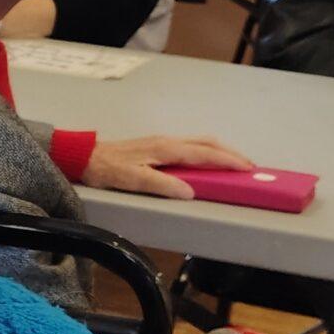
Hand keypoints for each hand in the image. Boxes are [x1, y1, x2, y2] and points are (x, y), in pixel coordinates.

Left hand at [82, 134, 253, 200]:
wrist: (84, 156)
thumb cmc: (107, 169)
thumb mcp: (132, 180)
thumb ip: (161, 185)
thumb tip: (189, 191)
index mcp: (165, 149)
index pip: (205, 154)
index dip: (227, 161)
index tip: (246, 169)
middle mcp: (168, 141)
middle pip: (208, 143)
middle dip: (231, 153)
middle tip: (249, 166)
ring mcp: (163, 142)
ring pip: (200, 142)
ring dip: (220, 151)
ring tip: (234, 164)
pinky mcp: (157, 146)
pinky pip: (190, 145)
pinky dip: (207, 152)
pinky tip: (208, 161)